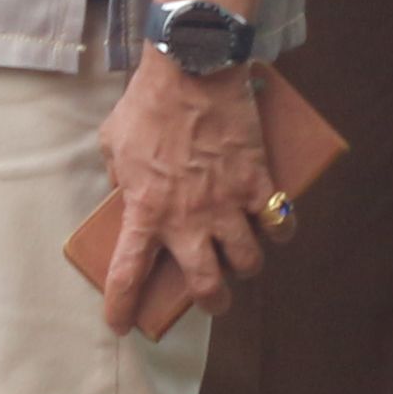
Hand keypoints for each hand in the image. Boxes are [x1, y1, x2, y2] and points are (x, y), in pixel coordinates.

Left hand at [94, 55, 282, 332]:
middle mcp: (188, 218)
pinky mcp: (258, 182)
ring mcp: (228, 203)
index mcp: (146, 210)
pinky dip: (279, 230)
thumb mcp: (114, 144)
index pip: (128, 273)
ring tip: (241, 259)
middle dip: (212, 302)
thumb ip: (120, 178)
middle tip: (213, 299)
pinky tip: (274, 226)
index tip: (120, 325)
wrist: (192, 68)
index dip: (122, 307)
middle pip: (206, 285)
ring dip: (245, 266)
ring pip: (248, 262)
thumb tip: (127, 194)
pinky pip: (279, 223)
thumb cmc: (147, 104)